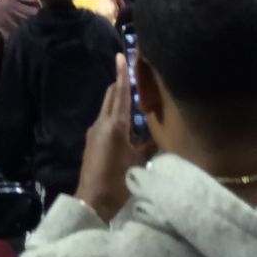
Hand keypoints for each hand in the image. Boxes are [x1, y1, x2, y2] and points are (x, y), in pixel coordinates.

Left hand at [73, 54, 153, 223]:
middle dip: (119, 84)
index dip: (121, 74)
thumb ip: (151, 145)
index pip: (119, 93)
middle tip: (131, 74)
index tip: (120, 56)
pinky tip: (126, 124)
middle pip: (111, 97)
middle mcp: (102, 123)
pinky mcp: (92, 143)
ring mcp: (94, 132)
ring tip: (132, 97)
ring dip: (118, 101)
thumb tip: (164, 134)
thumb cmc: (118, 180)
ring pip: (107, 109)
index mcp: (115, 124)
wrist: (92, 200)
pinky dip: (115, 115)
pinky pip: (105, 121)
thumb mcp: (139, 162)